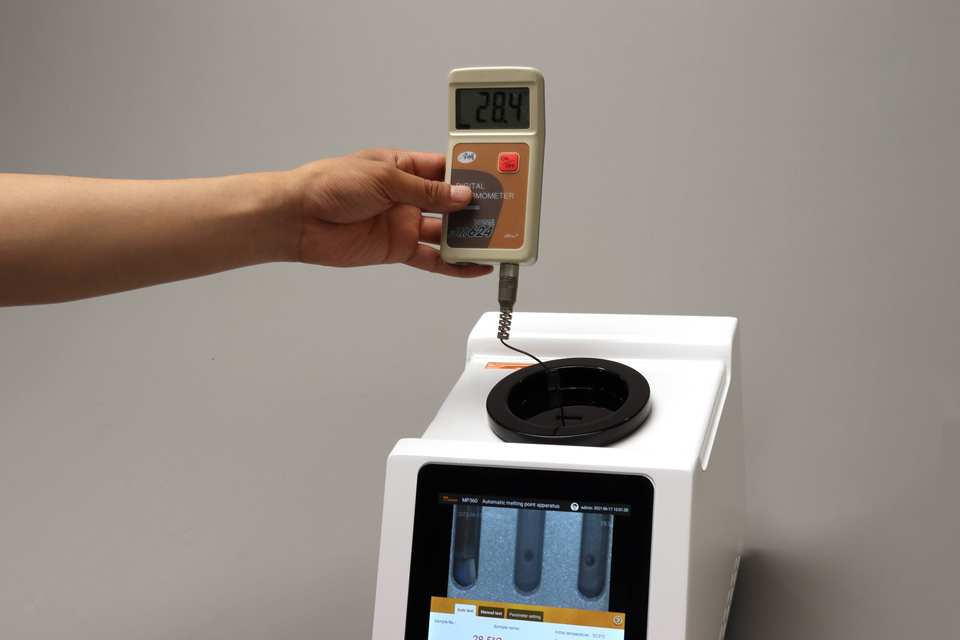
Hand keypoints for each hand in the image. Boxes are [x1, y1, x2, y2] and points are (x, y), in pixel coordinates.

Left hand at [283, 148, 491, 276]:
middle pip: (452, 202)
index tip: (494, 180)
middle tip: (502, 213)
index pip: (447, 169)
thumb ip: (426, 191)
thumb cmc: (329, 184)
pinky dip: (454, 264)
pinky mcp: (398, 249)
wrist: (299, 218)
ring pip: (446, 232)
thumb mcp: (384, 178)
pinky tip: (473, 266)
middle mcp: (407, 195)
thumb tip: (461, 194)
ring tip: (495, 240)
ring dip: (469, 237)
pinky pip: (433, 258)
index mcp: (404, 166)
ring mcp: (403, 223)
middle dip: (476, 207)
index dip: (470, 174)